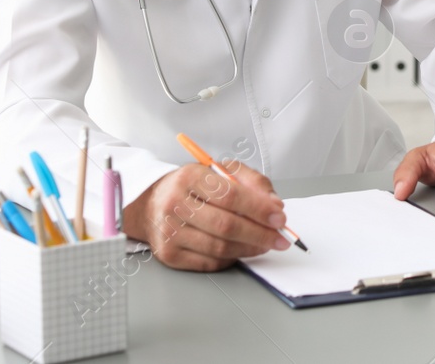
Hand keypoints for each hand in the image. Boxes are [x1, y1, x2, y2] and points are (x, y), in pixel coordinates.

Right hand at [124, 161, 289, 271]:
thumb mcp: (222, 171)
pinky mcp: (169, 254)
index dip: (258, 208)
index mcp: (190, 177)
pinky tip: (242, 250)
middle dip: (260, 233)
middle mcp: (176, 204)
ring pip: (219, 247)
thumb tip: (274, 205)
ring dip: (250, 248)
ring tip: (265, 244)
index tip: (279, 217)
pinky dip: (232, 258)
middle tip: (280, 237)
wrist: (154, 203)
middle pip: (226, 225)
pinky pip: (209, 262)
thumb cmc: (195, 187)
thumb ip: (252, 182)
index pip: (230, 195)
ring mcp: (170, 232)